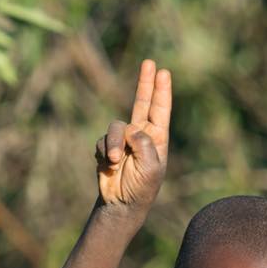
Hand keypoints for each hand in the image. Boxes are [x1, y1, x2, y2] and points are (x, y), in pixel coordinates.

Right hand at [95, 59, 171, 211]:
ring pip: (115, 127)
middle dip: (145, 83)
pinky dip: (105, 152)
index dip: (161, 91)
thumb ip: (144, 143)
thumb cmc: (142, 187)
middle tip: (149, 63)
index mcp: (157, 138)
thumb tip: (130, 128)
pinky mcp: (107, 147)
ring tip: (115, 161)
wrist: (122, 204)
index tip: (164, 72)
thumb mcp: (151, 167)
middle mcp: (141, 135)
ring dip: (113, 144)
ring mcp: (123, 140)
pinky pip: (102, 141)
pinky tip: (109, 166)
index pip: (160, 110)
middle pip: (142, 103)